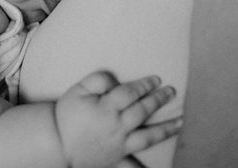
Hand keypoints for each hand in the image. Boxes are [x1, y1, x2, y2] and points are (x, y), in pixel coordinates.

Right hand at [55, 72, 181, 167]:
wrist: (56, 143)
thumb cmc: (67, 114)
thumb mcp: (78, 90)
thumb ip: (97, 80)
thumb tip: (115, 80)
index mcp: (107, 108)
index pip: (130, 93)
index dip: (144, 85)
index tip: (156, 79)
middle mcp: (117, 127)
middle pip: (142, 111)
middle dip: (158, 100)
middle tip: (171, 91)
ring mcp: (119, 145)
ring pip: (147, 137)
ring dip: (165, 129)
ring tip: (180, 122)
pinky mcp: (117, 159)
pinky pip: (134, 166)